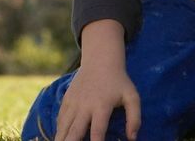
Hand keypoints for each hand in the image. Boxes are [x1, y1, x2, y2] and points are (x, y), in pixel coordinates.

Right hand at [58, 20, 139, 140]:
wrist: (100, 61)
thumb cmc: (119, 82)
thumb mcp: (132, 96)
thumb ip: (134, 117)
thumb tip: (132, 138)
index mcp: (102, 106)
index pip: (97, 131)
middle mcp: (85, 106)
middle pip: (75, 131)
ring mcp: (74, 102)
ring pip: (64, 126)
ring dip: (61, 138)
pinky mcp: (66, 100)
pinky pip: (60, 119)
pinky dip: (59, 129)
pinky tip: (60, 137)